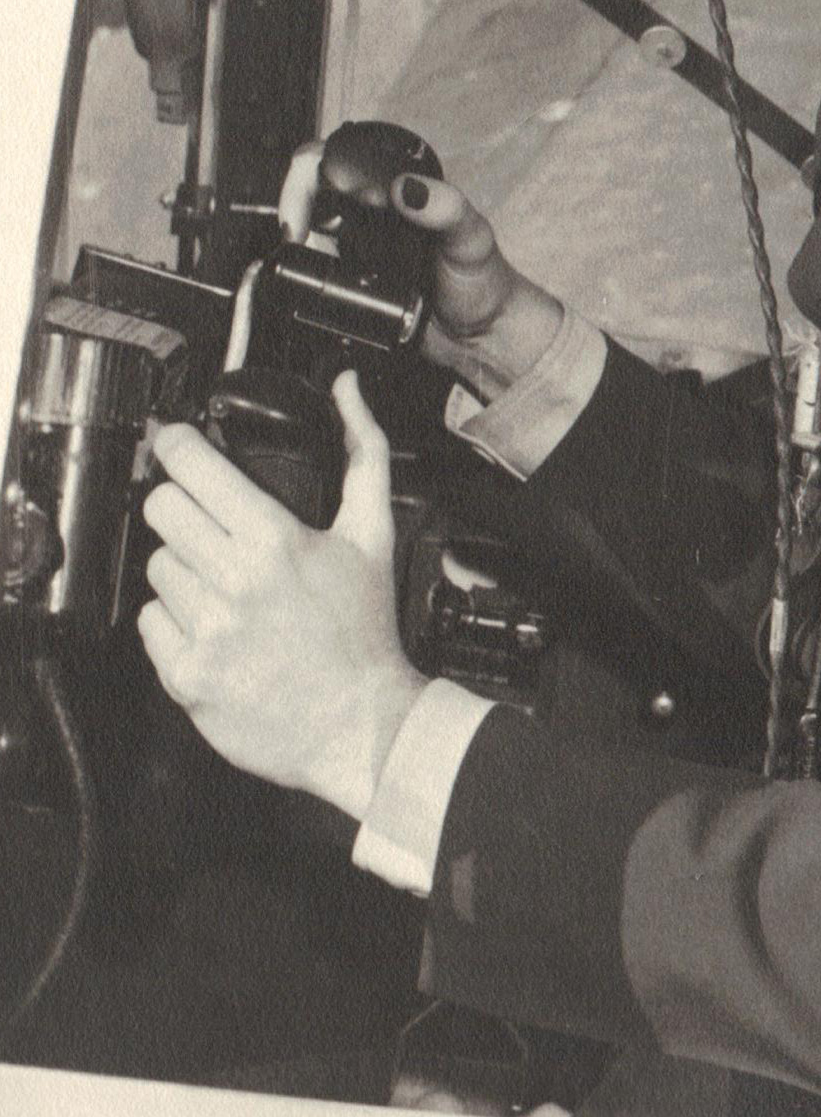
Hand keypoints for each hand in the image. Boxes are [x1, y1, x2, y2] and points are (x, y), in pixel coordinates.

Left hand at [138, 371, 426, 818]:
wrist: (363, 726)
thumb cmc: (366, 631)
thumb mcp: (373, 534)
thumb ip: (362, 453)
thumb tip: (346, 389)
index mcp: (275, 540)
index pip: (191, 469)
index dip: (175, 446)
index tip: (175, 443)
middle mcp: (235, 582)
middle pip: (161, 511)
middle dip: (180, 507)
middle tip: (208, 522)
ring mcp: (206, 631)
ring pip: (155, 567)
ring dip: (182, 569)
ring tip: (223, 586)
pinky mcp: (186, 675)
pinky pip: (150, 623)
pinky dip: (174, 621)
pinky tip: (213, 626)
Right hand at [280, 140, 564, 392]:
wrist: (483, 338)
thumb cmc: (486, 282)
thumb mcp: (472, 241)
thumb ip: (447, 210)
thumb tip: (407, 189)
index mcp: (400, 188)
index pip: (339, 158)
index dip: (310, 173)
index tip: (306, 205)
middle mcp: (375, 212)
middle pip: (312, 191)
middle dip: (294, 207)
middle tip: (297, 236)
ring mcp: (359, 245)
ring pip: (307, 229)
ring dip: (297, 240)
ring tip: (303, 258)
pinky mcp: (352, 280)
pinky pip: (316, 270)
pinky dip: (306, 272)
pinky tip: (313, 282)